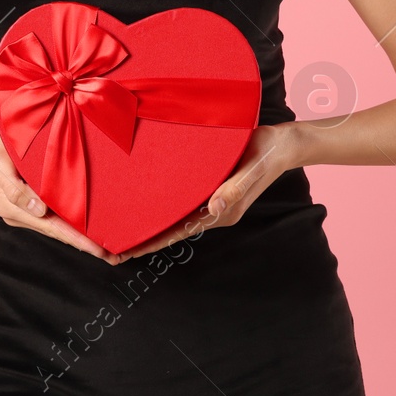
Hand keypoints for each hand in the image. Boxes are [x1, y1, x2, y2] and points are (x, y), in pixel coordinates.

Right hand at [0, 119, 124, 265]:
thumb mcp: (1, 164)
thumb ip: (17, 190)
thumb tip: (40, 211)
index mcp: (13, 208)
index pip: (52, 228)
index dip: (76, 240)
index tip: (98, 250)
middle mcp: (20, 214)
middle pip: (57, 232)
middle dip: (84, 244)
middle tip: (112, 255)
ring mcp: (25, 211)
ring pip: (56, 226)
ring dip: (79, 237)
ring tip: (106, 247)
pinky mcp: (29, 203)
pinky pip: (53, 216)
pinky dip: (70, 224)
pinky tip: (86, 228)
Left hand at [113, 123, 299, 262]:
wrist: (281, 142)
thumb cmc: (267, 154)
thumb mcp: (252, 170)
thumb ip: (234, 189)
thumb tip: (214, 209)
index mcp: (223, 212)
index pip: (182, 231)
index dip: (156, 241)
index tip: (130, 253)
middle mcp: (215, 209)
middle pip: (175, 227)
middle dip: (147, 237)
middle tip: (114, 246)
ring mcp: (213, 197)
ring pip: (177, 214)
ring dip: (153, 220)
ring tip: (124, 226)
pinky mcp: (211, 183)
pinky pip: (183, 198)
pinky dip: (165, 203)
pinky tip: (150, 200)